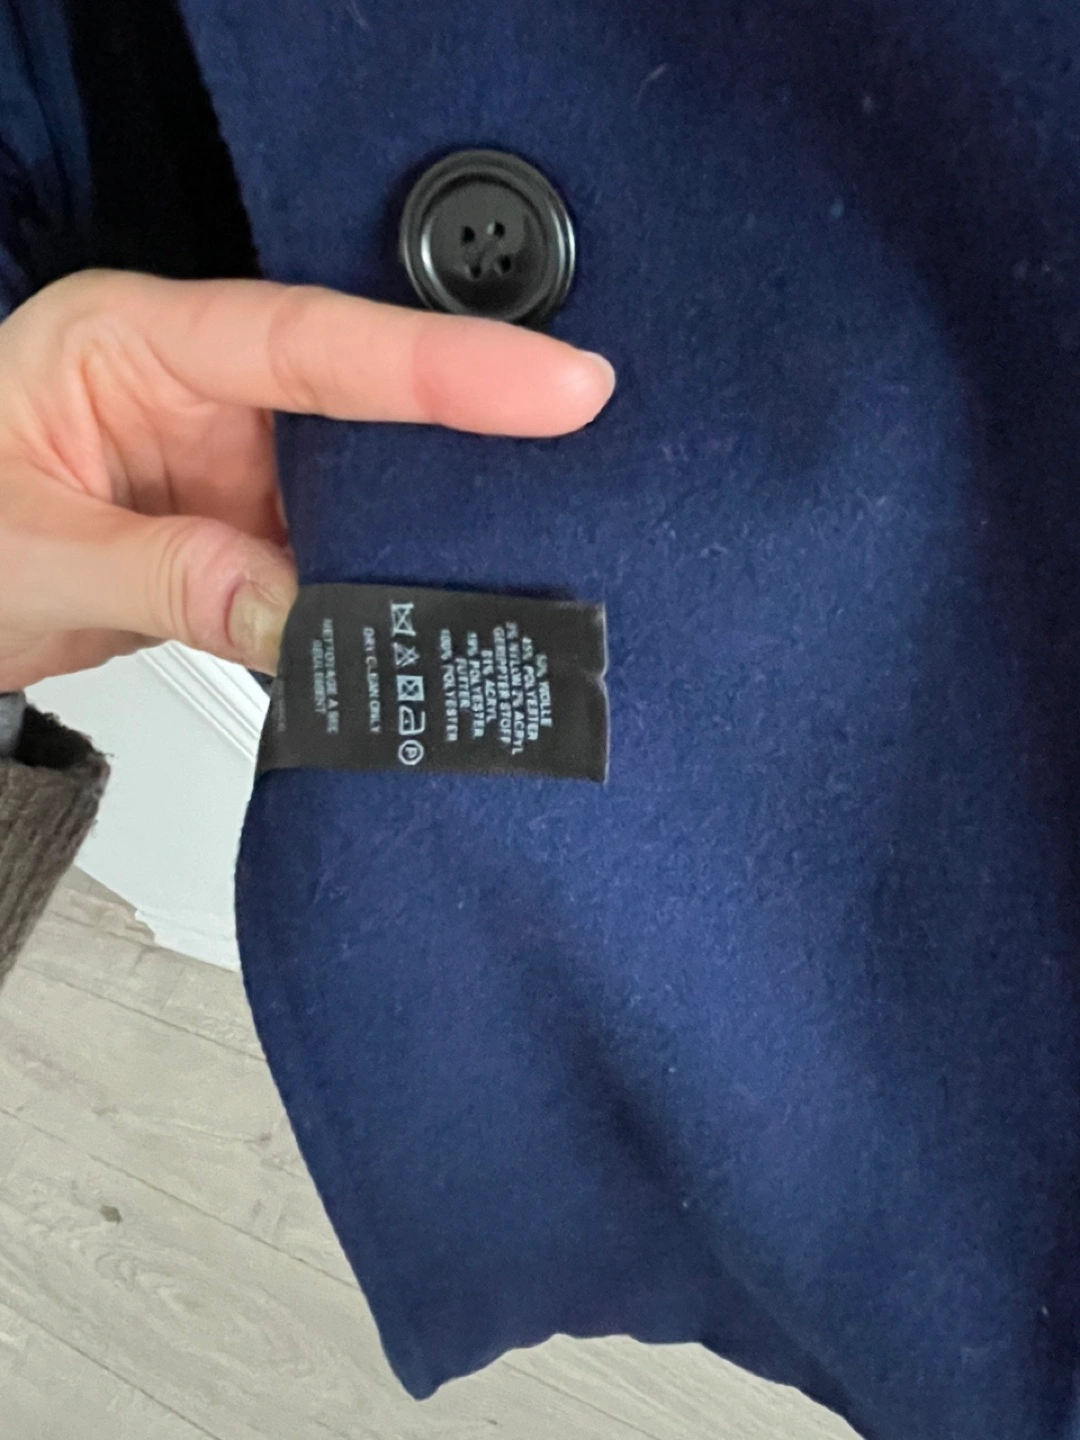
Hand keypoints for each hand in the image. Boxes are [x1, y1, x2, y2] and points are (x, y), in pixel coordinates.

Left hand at [0, 270, 614, 688]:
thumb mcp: (30, 553)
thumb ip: (169, 576)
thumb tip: (297, 611)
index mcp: (134, 343)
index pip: (306, 340)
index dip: (434, 363)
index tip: (549, 383)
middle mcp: (198, 389)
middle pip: (360, 394)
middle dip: (466, 422)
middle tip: (581, 438)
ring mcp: (231, 459)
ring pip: (361, 481)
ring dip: (417, 528)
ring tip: (503, 557)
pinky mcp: (249, 523)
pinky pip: (334, 548)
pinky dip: (371, 586)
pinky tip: (414, 608)